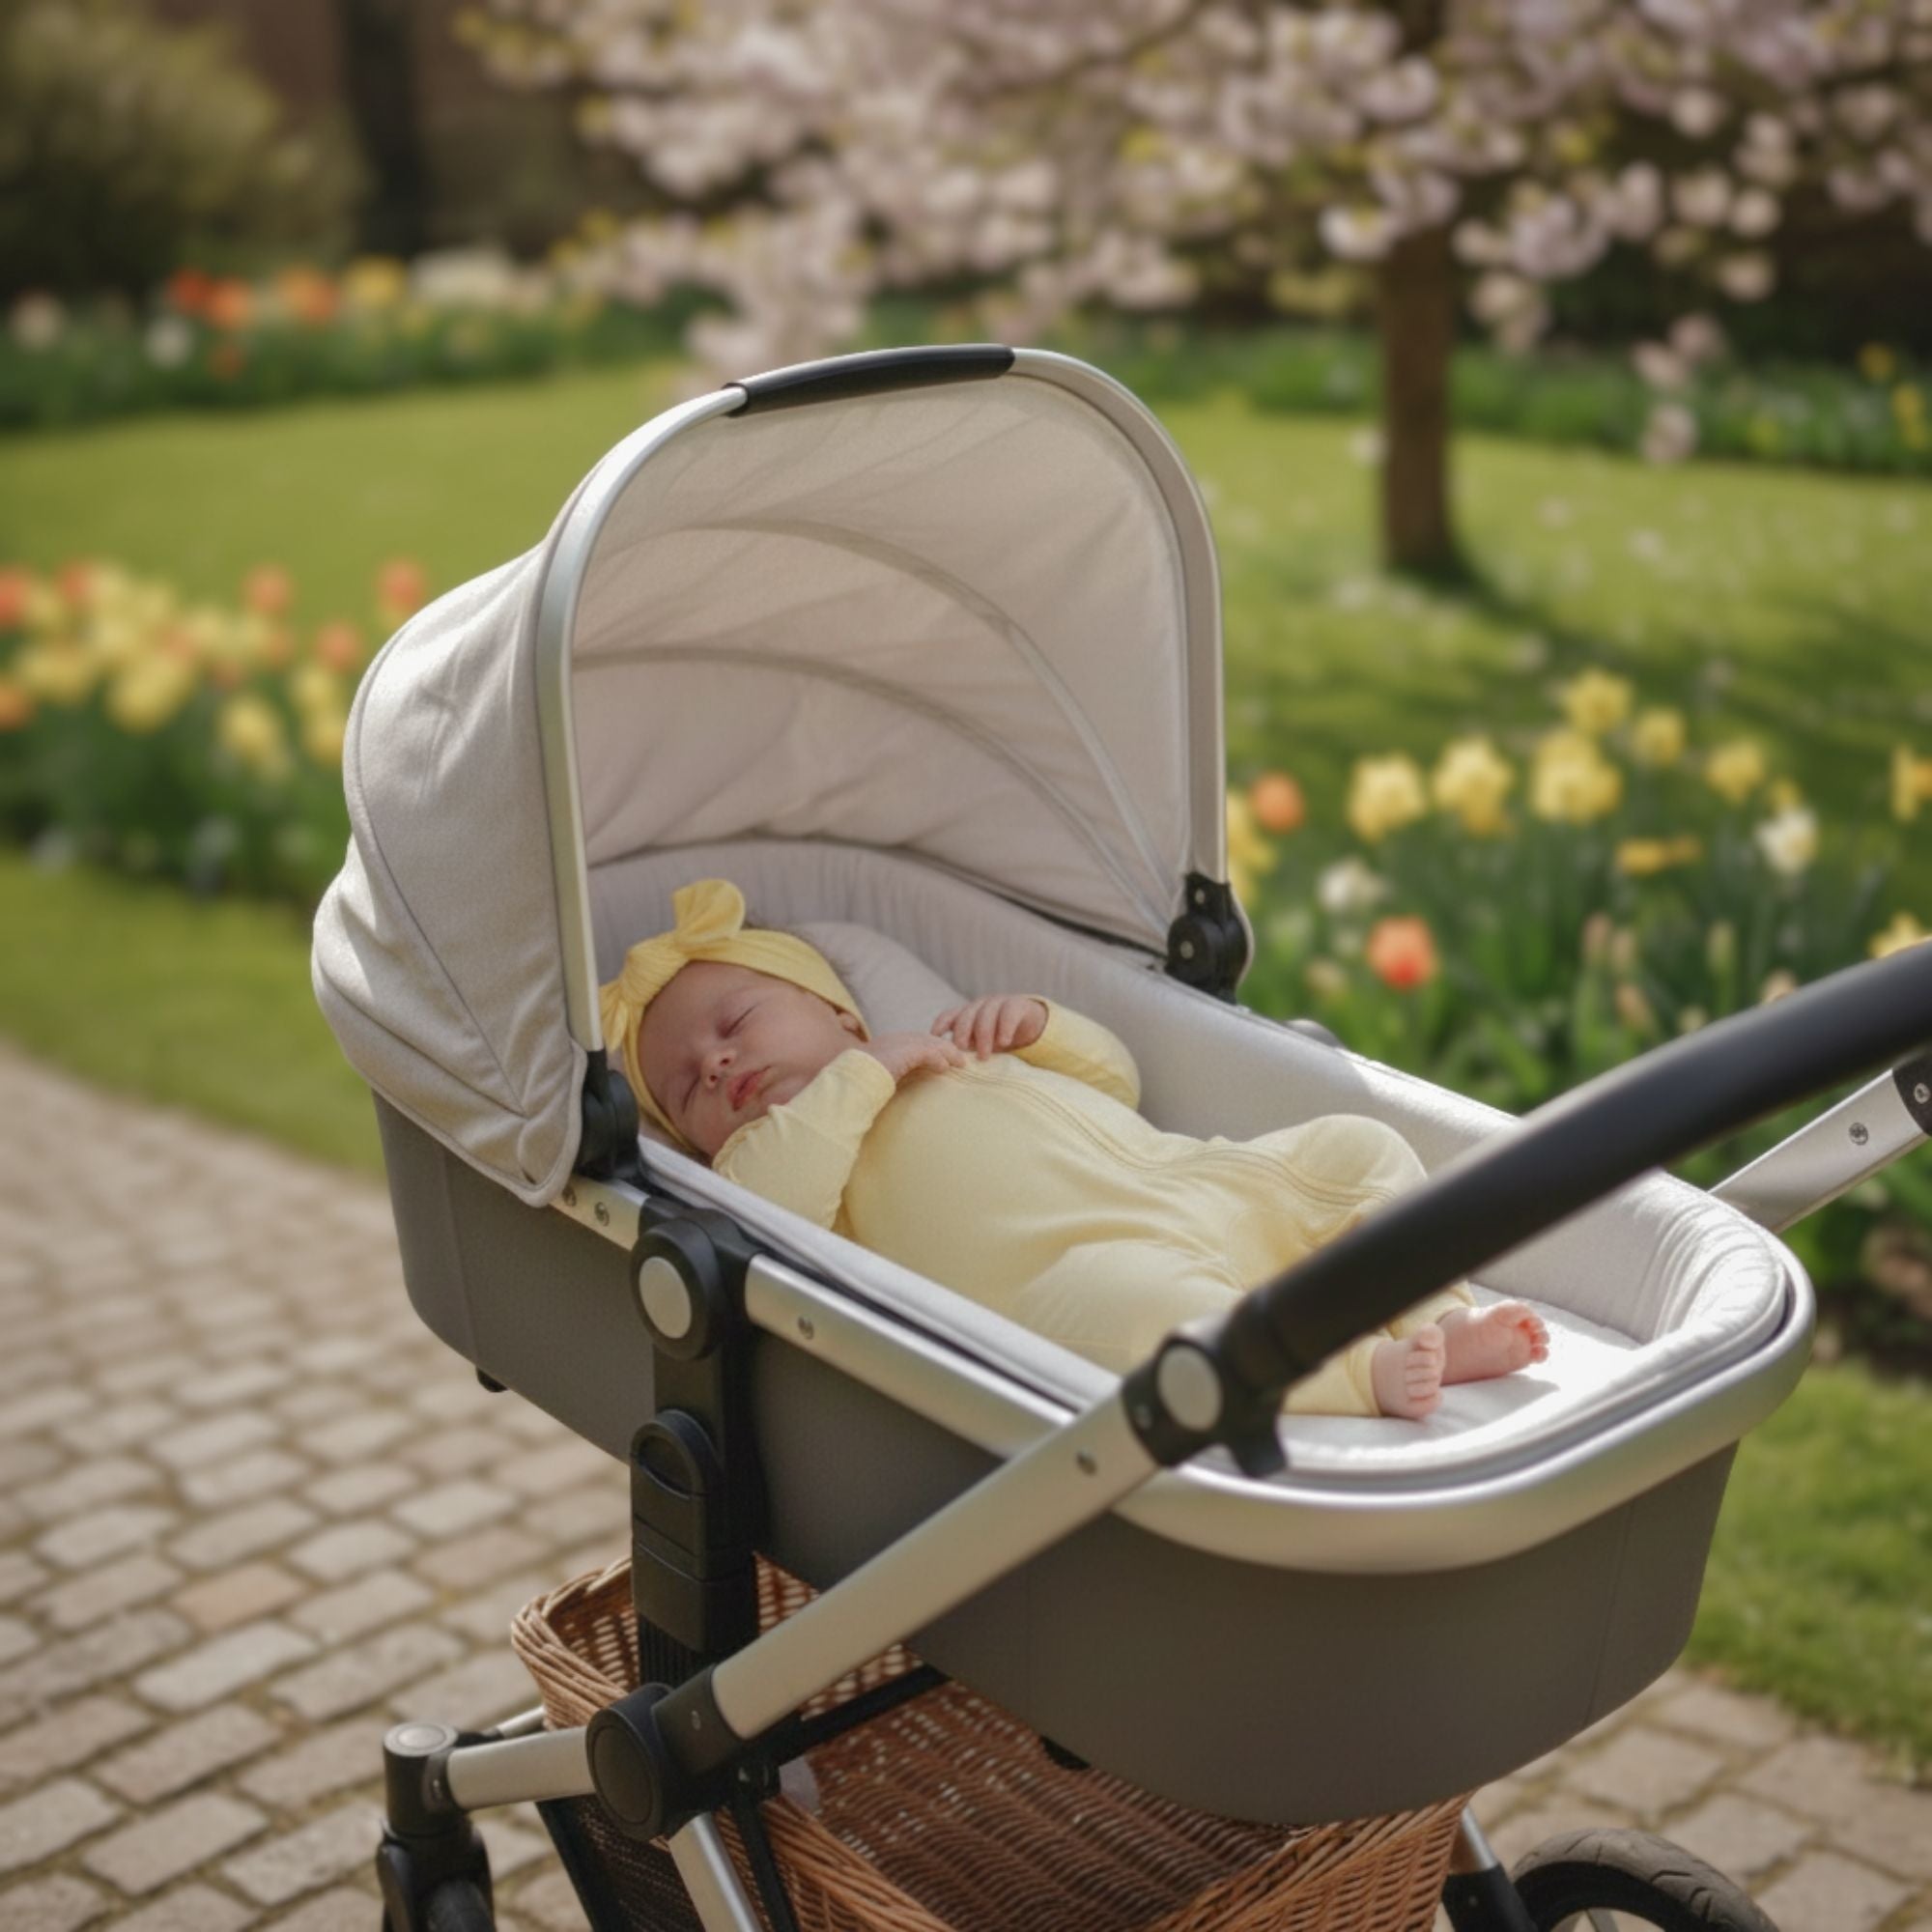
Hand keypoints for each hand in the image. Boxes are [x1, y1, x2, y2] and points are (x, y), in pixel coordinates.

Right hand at [858, 1031, 967, 1083]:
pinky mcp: (906, 1052)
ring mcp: (899, 1043)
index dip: (929, 1048)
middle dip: (943, 1047)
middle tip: (957, 1056)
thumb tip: (894, 1087)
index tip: (941, 1057)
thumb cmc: (858, 1084)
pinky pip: (929, 1053)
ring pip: (931, 1044)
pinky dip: (939, 1060)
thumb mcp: (876, 1077)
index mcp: (886, 1043)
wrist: (850, 1081)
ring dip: (948, 1053)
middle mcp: (894, 1039)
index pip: (914, 1041)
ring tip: (960, 1062)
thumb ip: (889, 1076)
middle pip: (926, 1039)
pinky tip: (946, 1068)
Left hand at [932, 995, 1047, 1058]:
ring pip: (986, 1015)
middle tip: (961, 1051)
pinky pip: (1008, 1014)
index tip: (935, 1038)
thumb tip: (946, 1066)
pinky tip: (1004, 1042)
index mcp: (967, 1013)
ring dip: (983, 1035)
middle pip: (967, 1016)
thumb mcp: (980, 1044)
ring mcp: (998, 1003)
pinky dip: (1005, 1028)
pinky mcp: (1016, 1005)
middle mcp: (980, 1006)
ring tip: (984, 1056)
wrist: (1030, 1024)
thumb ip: (966, 1049)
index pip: (949, 1015)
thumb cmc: (998, 1039)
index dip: (941, 1025)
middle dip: (962, 1033)